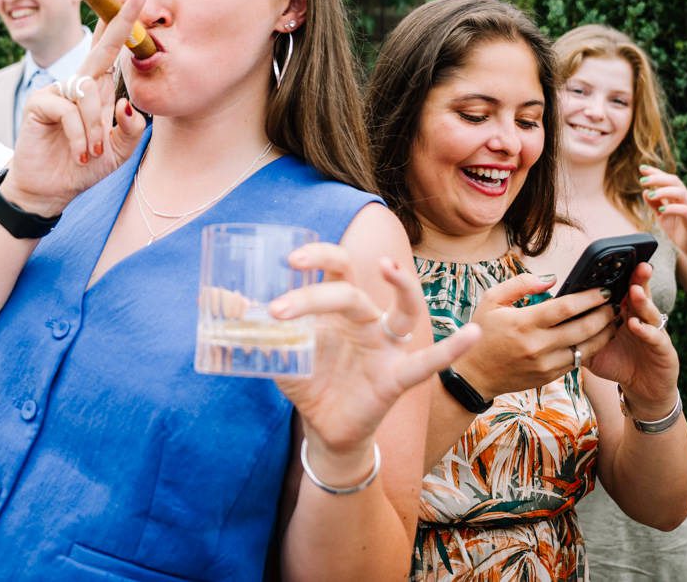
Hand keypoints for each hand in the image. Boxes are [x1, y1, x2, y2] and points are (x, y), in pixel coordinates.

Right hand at [2, 0, 148, 217]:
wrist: (51, 191)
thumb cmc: (82, 167)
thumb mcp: (117, 151)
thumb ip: (130, 130)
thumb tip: (128, 105)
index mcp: (98, 91)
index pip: (112, 53)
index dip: (122, 27)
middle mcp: (78, 84)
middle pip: (101, 48)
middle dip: (120, 22)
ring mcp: (57, 91)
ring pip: (88, 92)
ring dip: (95, 126)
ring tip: (93, 151)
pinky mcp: (39, 103)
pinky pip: (68, 111)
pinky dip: (80, 136)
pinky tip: (80, 154)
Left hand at [270, 251, 480, 468]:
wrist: (324, 430)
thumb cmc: (308, 380)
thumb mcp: (276, 353)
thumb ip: (250, 326)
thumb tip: (216, 299)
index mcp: (338, 309)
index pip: (334, 269)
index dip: (317, 257)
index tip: (289, 260)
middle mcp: (367, 320)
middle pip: (352, 290)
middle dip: (319, 290)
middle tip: (284, 301)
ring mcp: (386, 346)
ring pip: (402, 311)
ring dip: (402, 288)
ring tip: (391, 271)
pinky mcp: (397, 378)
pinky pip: (428, 362)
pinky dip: (450, 349)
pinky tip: (471, 335)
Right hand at [451, 274, 616, 399]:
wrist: (473, 375)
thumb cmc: (482, 333)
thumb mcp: (492, 300)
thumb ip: (521, 284)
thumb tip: (552, 278)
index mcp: (523, 324)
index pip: (565, 308)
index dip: (588, 298)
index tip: (602, 290)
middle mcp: (537, 346)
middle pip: (582, 329)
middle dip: (604, 315)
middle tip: (613, 304)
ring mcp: (544, 364)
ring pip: (585, 348)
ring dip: (603, 334)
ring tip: (612, 320)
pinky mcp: (548, 377)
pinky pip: (577, 361)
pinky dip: (589, 348)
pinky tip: (595, 338)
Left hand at [586, 263, 679, 416]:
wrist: (642, 388)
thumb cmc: (617, 363)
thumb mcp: (593, 346)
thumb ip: (578, 332)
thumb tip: (550, 321)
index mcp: (624, 314)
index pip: (622, 290)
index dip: (620, 277)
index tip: (613, 261)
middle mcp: (640, 318)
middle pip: (639, 295)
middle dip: (638, 279)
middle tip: (636, 265)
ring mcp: (654, 332)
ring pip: (649, 312)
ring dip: (642, 301)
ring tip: (633, 292)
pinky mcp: (663, 349)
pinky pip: (655, 337)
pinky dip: (646, 331)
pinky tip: (636, 325)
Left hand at [639, 165, 686, 255]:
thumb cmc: (678, 229)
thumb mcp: (661, 215)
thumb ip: (654, 204)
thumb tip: (645, 192)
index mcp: (677, 196)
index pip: (667, 179)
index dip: (655, 172)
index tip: (642, 168)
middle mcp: (685, 199)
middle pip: (674, 181)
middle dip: (658, 178)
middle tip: (642, 181)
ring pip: (681, 193)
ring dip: (664, 191)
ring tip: (651, 194)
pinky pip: (685, 210)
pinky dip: (672, 208)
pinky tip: (662, 210)